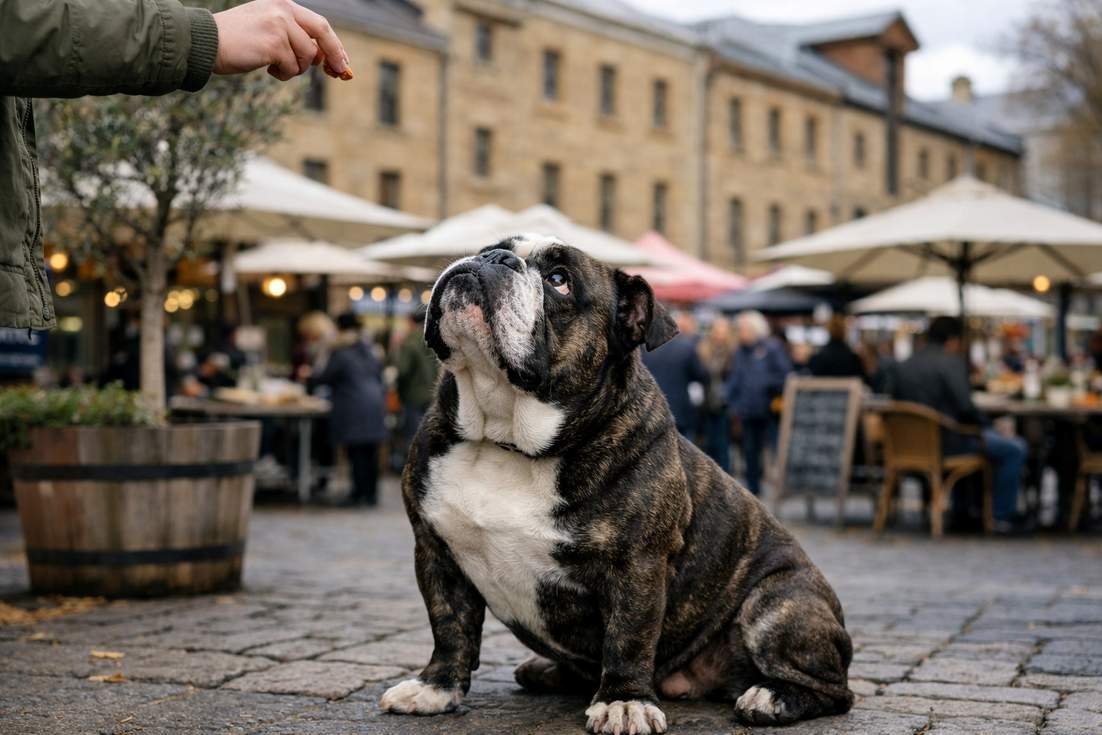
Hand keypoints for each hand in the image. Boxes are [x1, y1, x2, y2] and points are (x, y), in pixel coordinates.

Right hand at [212, 0, 351, 81]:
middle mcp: (283, 11)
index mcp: (283, 5)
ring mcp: (279, 26)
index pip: (319, 24)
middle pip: (322, 34)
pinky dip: (282, 74)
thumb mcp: (267, 28)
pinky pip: (292, 67)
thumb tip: (322, 57)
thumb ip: (292, 35)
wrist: (206, 42)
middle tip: (340, 72)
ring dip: (295, 69)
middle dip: (335, 55)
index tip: (342, 60)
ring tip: (275, 67)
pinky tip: (266, 68)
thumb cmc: (236, 40)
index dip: (334, 44)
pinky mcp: (274, 43)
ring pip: (306, 57)